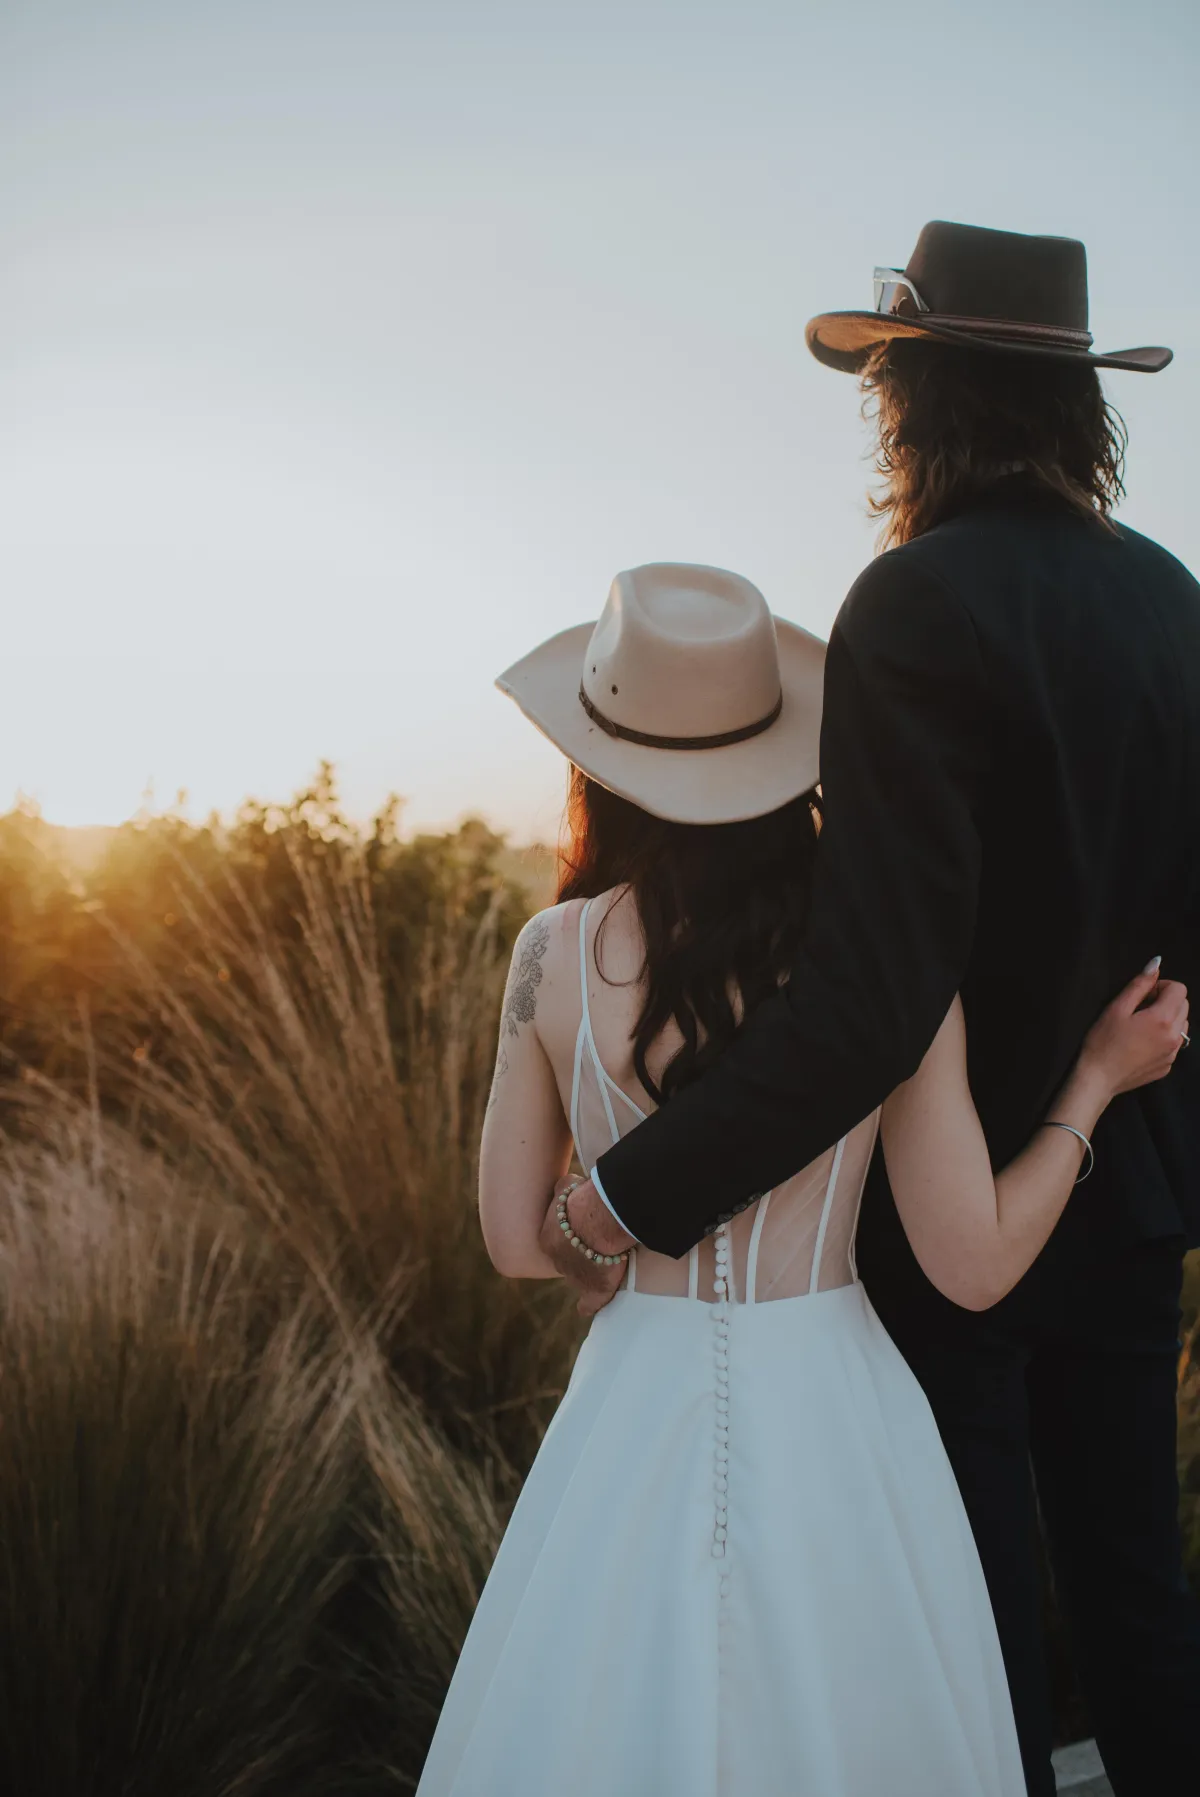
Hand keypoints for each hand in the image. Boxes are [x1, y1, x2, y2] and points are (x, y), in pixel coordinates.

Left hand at [537, 1176, 635, 1317]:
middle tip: (592, 1244)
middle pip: (566, 1260)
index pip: (556, 1241)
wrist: (601, 1219)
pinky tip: (585, 1308)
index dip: (568, 1235)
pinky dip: (589, 1305)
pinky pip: (590, 1302)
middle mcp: (557, 1262)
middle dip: (576, 1253)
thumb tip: (565, 1187)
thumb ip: (563, 1190)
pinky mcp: (595, 1289)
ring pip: (578, 1277)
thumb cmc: (583, 1199)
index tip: (580, 1229)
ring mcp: (575, 1277)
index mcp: (548, 1240)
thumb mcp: (566, 1188)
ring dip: (587, 1271)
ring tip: (599, 1266)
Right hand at [1079, 963, 1189, 1098]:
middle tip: (1140, 1009)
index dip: (1160, 986)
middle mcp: (1174, 1037)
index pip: (1179, 989)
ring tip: (1141, 1026)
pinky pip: (1174, 1043)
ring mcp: (1173, 1053)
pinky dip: (1163, 1037)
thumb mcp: (1117, 1007)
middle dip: (1165, 1001)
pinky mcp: (1167, 1066)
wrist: (1098, 1079)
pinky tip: (1141, 1043)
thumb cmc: (1102, 1041)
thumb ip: (1140, 984)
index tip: (1142, 995)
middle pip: (1184, 1005)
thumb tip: (1156, 964)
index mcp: (1162, 1019)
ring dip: (1167, 1019)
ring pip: (1182, 1024)